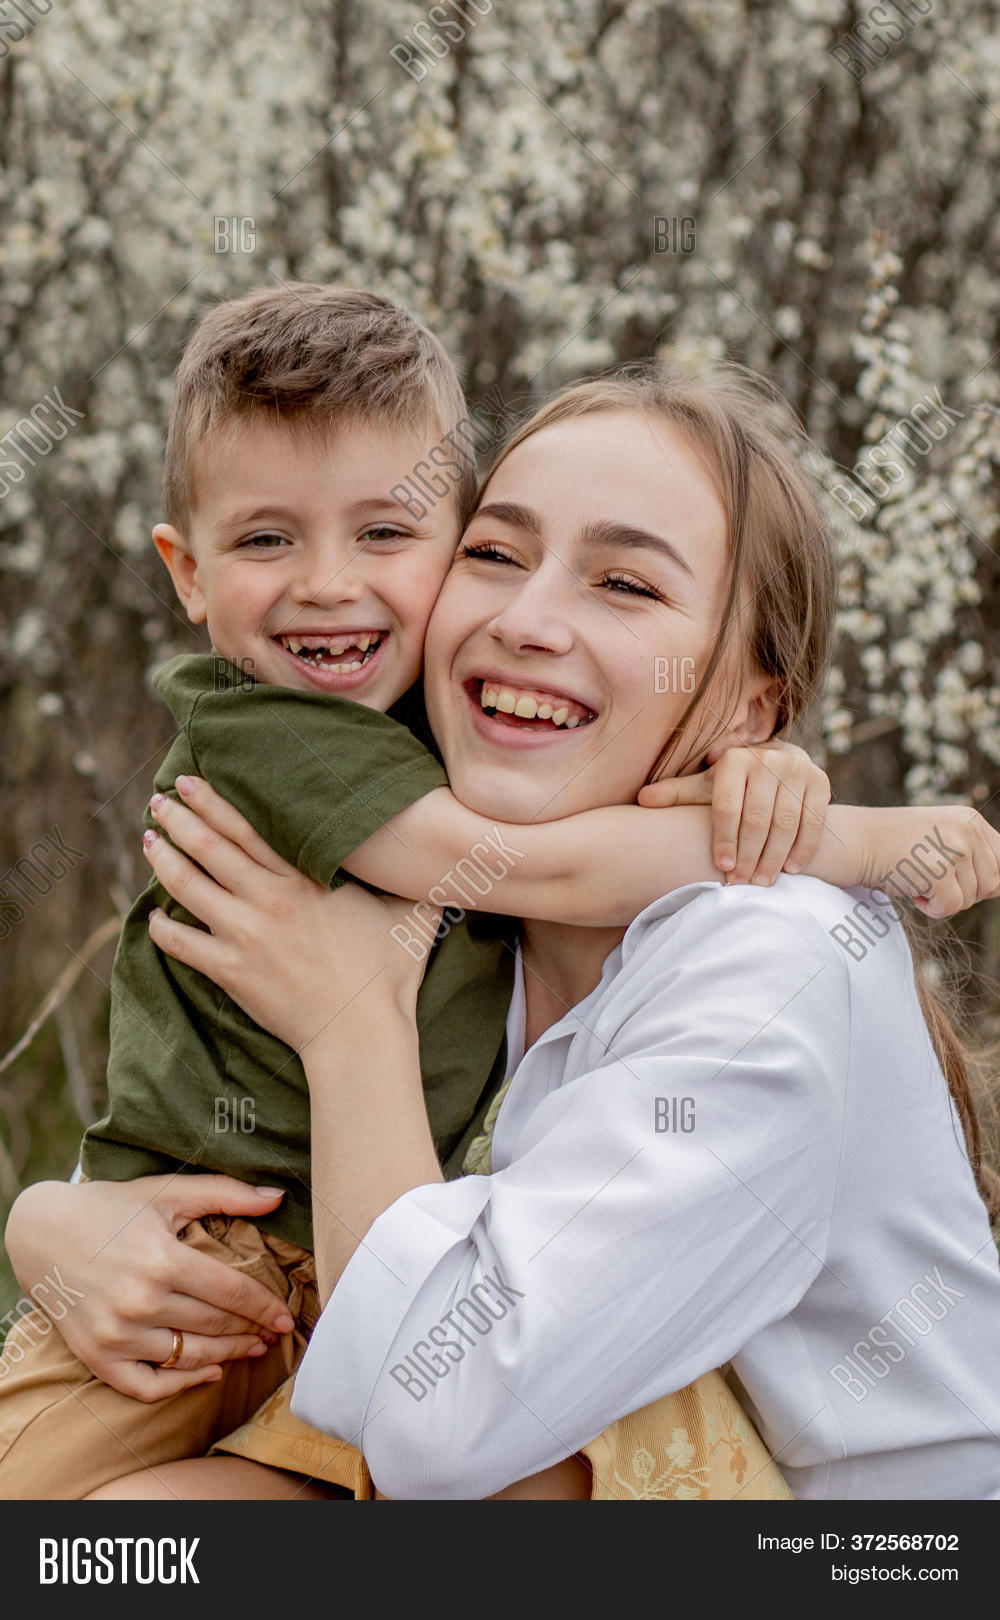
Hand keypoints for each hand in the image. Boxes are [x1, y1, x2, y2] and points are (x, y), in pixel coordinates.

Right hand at [3, 1176, 295, 1400]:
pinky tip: (209, 1371)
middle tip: (274, 1333)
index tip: (287, 1316)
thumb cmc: (109, 1208)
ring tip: (252, 1348)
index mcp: (162, 1260)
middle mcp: (141, 1302)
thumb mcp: (166, 1192)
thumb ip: (225, 1193)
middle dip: (252, 1331)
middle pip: (216, 1327)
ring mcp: (117, 1335)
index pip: (231, 1293)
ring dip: (229, 1356)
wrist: (40, 1232)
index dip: (265, 1307)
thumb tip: (277, 1196)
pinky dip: (182, 1385)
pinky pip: (147, 1386)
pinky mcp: (97, 1357)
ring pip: (190, 1358)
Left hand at [143, 775, 434, 1049]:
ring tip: (150, 841)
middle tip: (159, 800)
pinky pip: (183, 945)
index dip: (215, 802)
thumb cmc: (390, 975)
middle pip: (210, 847)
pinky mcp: (231, 972)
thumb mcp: (413, 917)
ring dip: (164, 861)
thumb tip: (450, 856)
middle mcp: (270, 900)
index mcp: (306, 880)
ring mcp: (245, 936)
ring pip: (188, 888)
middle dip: (180, 819)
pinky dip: (163, 930)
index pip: (248, 829)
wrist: (361, 1033)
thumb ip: (418, 882)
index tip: (191, 781)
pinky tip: (153, 919)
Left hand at [637, 741, 830, 883]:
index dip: (724, 839)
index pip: (727, 805)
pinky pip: (813, 822)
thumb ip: (678, 793)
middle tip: (741, 883)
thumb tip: (641, 799)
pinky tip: (791, 870)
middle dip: (748, 855)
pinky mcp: (821, 781)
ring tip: (763, 882)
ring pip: (786, 823)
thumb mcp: (708, 785)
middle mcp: (768, 759)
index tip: (721, 867)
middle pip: (757, 818)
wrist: (785, 764)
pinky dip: (803, 849)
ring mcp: (798, 769)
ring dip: (774, 857)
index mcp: (735, 759)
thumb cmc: (736, 783)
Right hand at [857, 804, 999, 920]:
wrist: (851, 841)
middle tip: (928, 879)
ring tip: (915, 879)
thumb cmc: (890, 846)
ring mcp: (955, 848)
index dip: (981, 881)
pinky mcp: (939, 870)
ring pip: (971, 899)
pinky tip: (911, 889)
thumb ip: (971, 857)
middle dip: (961, 892)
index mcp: (970, 818)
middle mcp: (967, 828)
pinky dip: (930, 908)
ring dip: (942, 900)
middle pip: (992, 884)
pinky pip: (951, 907)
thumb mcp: (938, 840)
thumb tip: (998, 888)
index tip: (952, 880)